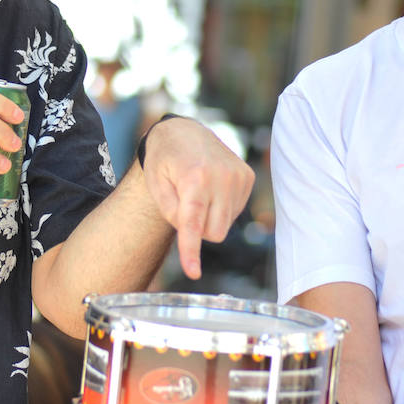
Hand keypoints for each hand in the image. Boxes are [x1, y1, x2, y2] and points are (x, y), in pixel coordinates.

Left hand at [139, 117, 254, 278]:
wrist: (183, 131)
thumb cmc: (165, 160)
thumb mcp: (155, 184)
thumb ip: (171, 211)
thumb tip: (193, 234)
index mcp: (194, 177)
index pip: (194, 223)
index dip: (191, 250)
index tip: (193, 272)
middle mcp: (221, 176)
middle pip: (214, 232)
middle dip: (198, 230)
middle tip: (184, 206)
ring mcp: (238, 176)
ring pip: (225, 225)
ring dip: (210, 218)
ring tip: (198, 193)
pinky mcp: (248, 177)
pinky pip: (235, 213)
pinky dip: (221, 208)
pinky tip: (212, 189)